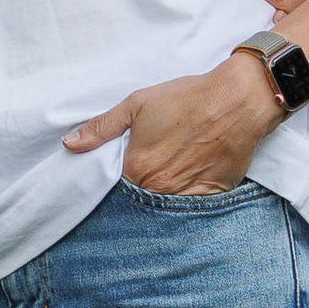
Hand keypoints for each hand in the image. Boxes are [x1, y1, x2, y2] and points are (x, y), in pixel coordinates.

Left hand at [63, 55, 283, 193]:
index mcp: (137, 169)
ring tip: (167, 177)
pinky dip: (186, 202)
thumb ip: (101, 128)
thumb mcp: (137, 104)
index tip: (119, 176)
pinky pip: (193, 209)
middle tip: (148, 173)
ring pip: (165, 209)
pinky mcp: (212, 195)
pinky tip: (187, 182)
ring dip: (161, 200)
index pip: (113, 191)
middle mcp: (160, 189)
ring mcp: (187, 195)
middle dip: (136, 195)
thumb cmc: (187, 98)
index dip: (114, 185)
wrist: (238, 99)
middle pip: (139, 203)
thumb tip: (70, 144)